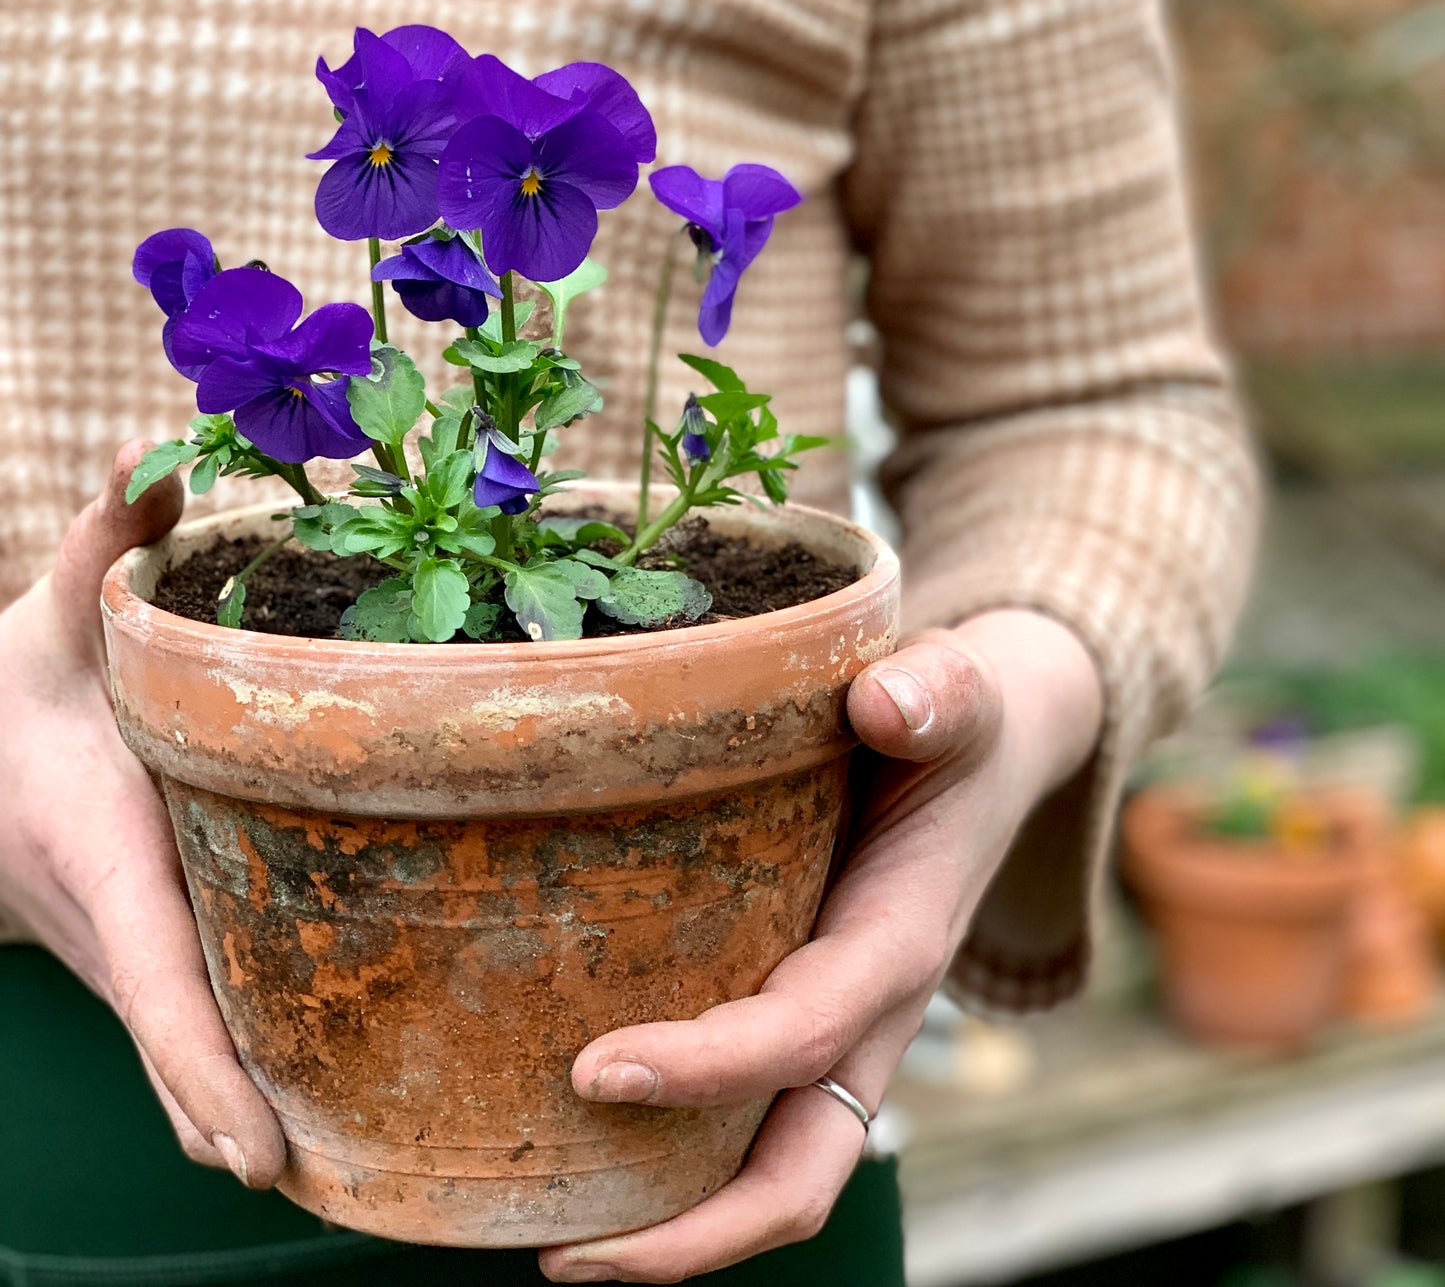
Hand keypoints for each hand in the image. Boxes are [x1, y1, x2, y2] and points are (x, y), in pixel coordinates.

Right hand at [0, 443, 285, 1188]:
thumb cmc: (19, 687)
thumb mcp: (60, 612)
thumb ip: (108, 540)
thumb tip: (152, 456)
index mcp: (107, 858)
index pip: (159, 985)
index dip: (207, 1073)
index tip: (261, 1153)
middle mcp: (118, 927)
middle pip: (179, 1053)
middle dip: (241, 1124)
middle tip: (327, 1188)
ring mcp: (129, 952)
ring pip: (185, 1054)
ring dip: (246, 1114)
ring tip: (357, 1167)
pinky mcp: (148, 948)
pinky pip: (190, 1027)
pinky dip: (234, 1075)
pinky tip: (317, 1102)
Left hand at [540, 608, 1104, 1282]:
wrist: (993, 752)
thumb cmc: (960, 723)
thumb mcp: (960, 694)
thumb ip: (935, 694)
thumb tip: (884, 701)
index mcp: (898, 943)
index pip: (803, 1035)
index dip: (707, 1069)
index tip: (594, 1070)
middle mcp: (873, 1014)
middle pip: (800, 1171)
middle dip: (694, 1235)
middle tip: (561, 1254)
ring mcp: (843, 1032)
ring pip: (776, 1170)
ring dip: (679, 1228)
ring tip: (552, 1242)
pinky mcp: (812, 1020)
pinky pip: (756, 1122)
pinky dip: (685, 1163)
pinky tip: (588, 1151)